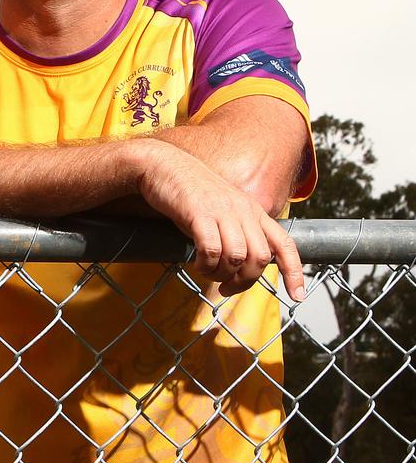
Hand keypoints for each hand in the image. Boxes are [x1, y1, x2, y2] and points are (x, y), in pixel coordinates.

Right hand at [137, 142, 304, 300]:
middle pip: (259, 258)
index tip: (297, 297)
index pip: (284, 244)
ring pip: (236, 257)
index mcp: (253, 210)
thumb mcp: (223, 211)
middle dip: (244, 281)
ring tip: (207, 272)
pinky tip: (197, 263)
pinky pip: (211, 249)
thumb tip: (242, 266)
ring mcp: (222, 210)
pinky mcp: (199, 213)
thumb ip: (237, 233)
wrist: (164, 165)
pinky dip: (206, 265)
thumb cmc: (191, 193)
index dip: (294, 272)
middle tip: (225, 287)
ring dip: (221, 274)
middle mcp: (243, 210)